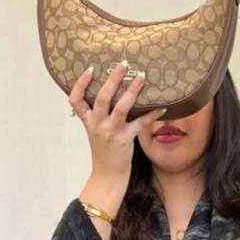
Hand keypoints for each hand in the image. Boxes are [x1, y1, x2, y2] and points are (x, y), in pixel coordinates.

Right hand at [69, 63, 166, 217]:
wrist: (107, 176)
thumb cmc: (103, 150)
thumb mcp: (94, 131)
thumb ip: (96, 114)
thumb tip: (108, 91)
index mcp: (87, 120)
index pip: (76, 100)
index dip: (80, 84)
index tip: (90, 69)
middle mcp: (98, 124)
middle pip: (102, 98)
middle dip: (113, 79)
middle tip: (123, 64)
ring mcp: (111, 132)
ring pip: (121, 108)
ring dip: (132, 91)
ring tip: (141, 77)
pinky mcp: (125, 140)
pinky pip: (140, 124)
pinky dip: (152, 114)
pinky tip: (163, 106)